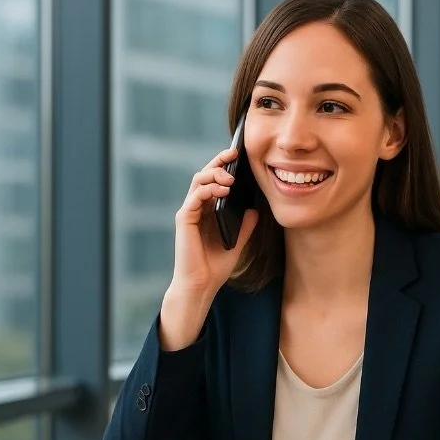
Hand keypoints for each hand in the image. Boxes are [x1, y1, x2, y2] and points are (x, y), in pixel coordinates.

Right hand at [171, 147, 258, 294]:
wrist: (201, 285)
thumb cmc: (216, 266)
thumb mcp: (238, 242)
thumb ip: (245, 226)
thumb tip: (255, 210)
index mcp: (208, 211)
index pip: (214, 181)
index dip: (223, 166)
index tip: (238, 155)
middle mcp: (197, 208)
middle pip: (204, 175)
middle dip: (218, 162)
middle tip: (234, 154)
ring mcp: (189, 212)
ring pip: (197, 181)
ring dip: (214, 174)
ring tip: (231, 177)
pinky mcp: (184, 219)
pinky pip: (195, 197)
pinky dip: (208, 189)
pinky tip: (223, 190)